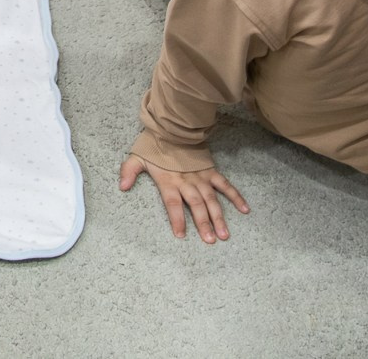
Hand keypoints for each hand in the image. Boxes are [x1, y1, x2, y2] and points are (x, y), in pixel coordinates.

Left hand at [120, 154, 249, 243]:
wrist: (172, 127)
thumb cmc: (154, 146)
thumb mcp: (137, 158)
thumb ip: (129, 172)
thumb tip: (122, 187)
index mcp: (169, 181)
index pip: (173, 204)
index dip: (177, 219)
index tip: (181, 235)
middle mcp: (187, 182)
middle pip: (196, 205)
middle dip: (203, 223)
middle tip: (210, 240)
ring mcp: (201, 177)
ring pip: (212, 200)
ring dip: (219, 217)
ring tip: (225, 234)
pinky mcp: (211, 171)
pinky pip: (225, 185)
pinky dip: (235, 197)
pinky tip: (245, 209)